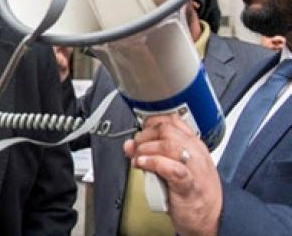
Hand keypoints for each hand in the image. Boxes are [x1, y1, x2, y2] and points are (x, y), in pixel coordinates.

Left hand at [123, 114, 221, 235]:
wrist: (210, 218)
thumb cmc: (192, 192)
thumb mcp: (171, 168)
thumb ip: (151, 154)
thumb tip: (129, 145)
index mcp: (194, 146)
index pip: (173, 121)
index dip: (151, 123)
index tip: (140, 131)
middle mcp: (195, 153)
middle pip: (167, 130)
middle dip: (145, 136)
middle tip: (135, 149)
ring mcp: (194, 169)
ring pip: (170, 145)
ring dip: (146, 149)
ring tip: (138, 159)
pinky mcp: (189, 186)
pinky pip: (173, 168)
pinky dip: (154, 163)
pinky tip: (143, 165)